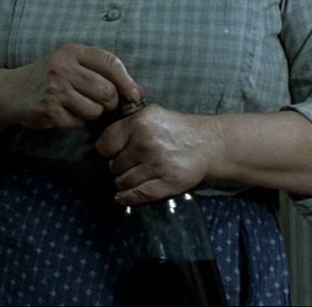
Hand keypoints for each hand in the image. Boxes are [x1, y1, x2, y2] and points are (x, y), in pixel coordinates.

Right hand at [0, 43, 144, 129]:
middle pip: (107, 91)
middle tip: (101, 103)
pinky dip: (78, 121)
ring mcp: (55, 90)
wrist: (12, 91)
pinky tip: (66, 113)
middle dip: (110, 102)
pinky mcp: (49, 111)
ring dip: (94, 113)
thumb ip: (104, 72)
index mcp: (72, 52)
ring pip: (96, 110)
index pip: (110, 63)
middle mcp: (63, 68)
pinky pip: (79, 122)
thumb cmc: (50, 77)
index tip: (134, 94)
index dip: (127, 81)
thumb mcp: (73, 64)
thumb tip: (140, 91)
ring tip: (80, 106)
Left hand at [95, 105, 221, 204]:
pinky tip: (123, 197)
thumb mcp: (151, 114)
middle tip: (128, 165)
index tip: (113, 153)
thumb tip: (102, 141)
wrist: (209, 143)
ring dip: (123, 182)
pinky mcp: (168, 183)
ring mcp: (157, 164)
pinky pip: (138, 194)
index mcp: (139, 122)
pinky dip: (127, 198)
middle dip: (118, 167)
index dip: (107, 151)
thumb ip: (127, 123)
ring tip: (131, 178)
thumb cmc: (177, 129)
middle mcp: (145, 143)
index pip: (106, 144)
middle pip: (114, 165)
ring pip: (124, 181)